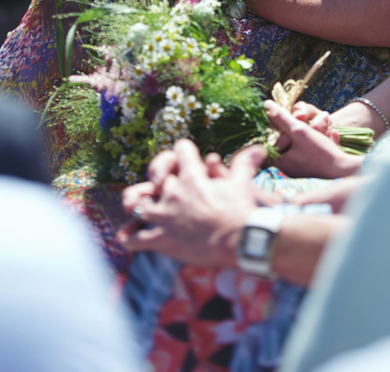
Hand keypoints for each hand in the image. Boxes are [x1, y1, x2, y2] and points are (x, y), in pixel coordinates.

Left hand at [118, 139, 266, 265]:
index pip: (180, 149)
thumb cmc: (241, 210)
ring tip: (139, 208)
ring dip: (137, 205)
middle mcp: (173, 191)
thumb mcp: (241, 183)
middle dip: (158, 174)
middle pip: (154, 171)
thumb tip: (260, 148)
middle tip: (162, 182)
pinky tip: (129, 238)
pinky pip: (134, 239)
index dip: (183, 152)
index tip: (186, 158)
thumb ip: (244, 163)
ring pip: (136, 203)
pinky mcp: (161, 239)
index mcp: (191, 175)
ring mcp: (164, 215)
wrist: (240, 240)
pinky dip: (129, 238)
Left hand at [265, 101, 362, 178]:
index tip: (292, 121)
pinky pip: (313, 148)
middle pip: (288, 139)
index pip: (270, 139)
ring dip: (314, 132)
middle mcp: (287, 168)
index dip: (280, 126)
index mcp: (280, 162)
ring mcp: (301, 169)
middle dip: (302, 128)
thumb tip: (266, 105)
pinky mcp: (314, 167)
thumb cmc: (321, 153)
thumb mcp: (300, 131)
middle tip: (313, 126)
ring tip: (326, 131)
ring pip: (303, 141)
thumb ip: (282, 117)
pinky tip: (331, 137)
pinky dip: (322, 140)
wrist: (347, 170)